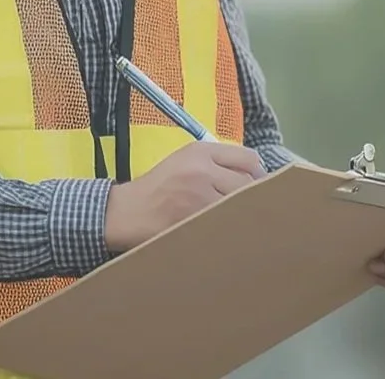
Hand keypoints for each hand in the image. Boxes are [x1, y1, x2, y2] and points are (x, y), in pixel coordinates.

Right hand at [103, 141, 265, 251]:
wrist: (126, 212)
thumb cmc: (159, 187)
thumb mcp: (184, 161)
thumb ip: (217, 162)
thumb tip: (256, 174)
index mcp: (200, 151)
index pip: (248, 159)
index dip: (258, 175)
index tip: (258, 186)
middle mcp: (202, 169)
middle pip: (249, 184)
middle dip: (254, 198)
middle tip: (252, 209)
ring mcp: (198, 197)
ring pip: (239, 206)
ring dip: (243, 215)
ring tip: (240, 222)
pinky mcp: (193, 221)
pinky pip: (224, 225)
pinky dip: (229, 229)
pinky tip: (226, 233)